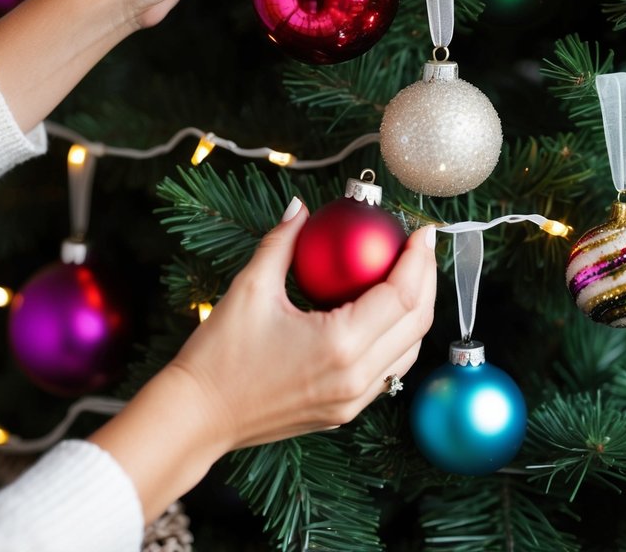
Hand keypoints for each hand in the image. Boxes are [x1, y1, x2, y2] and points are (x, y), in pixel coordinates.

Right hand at [88, 201, 436, 522]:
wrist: (198, 417)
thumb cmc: (219, 354)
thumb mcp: (250, 288)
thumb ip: (282, 242)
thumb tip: (300, 207)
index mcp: (339, 343)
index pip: (401, 295)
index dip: (418, 260)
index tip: (422, 231)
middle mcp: (355, 376)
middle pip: (416, 324)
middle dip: (427, 280)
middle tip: (421, 247)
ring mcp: (352, 400)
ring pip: (407, 352)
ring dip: (416, 312)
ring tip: (410, 275)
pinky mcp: (344, 412)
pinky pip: (387, 372)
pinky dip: (397, 339)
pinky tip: (385, 313)